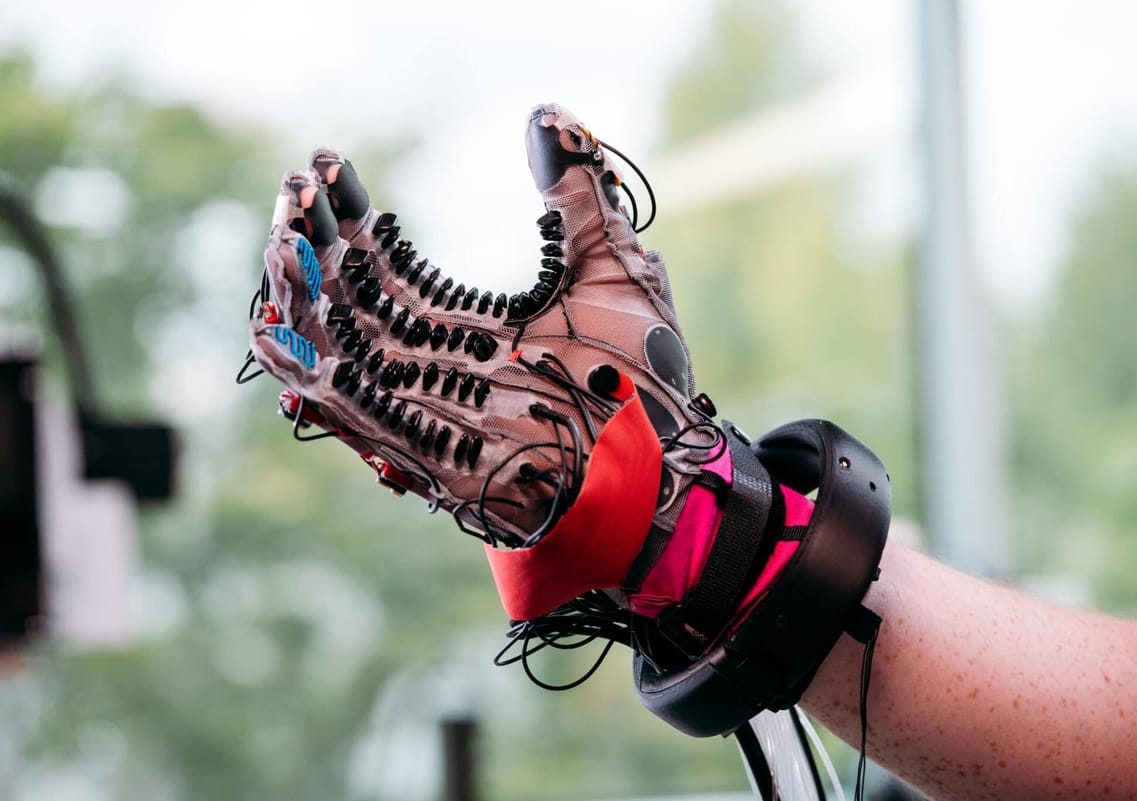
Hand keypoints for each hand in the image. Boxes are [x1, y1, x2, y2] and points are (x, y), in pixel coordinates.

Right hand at [246, 103, 717, 619]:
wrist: (666, 464)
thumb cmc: (645, 379)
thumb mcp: (613, 267)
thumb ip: (578, 195)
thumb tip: (546, 113)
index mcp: (469, 328)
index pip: (389, 268)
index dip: (353, 216)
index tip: (332, 162)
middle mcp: (434, 365)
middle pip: (346, 300)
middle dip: (312, 241)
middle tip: (299, 183)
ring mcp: (423, 407)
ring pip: (330, 345)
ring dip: (297, 290)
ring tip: (285, 229)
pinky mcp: (417, 448)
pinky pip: (340, 408)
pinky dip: (302, 368)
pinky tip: (274, 321)